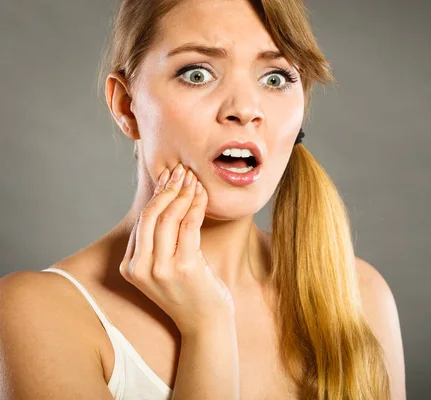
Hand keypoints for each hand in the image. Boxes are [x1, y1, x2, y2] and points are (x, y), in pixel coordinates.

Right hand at [119, 163, 234, 335]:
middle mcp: (140, 269)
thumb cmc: (190, 292)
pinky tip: (202, 194)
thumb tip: (166, 199)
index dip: (156, 195)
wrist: (205, 324)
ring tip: (193, 178)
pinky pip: (189, 226)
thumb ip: (159, 243)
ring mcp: (161, 269)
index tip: (168, 177)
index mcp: (130, 268)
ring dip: (183, 193)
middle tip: (181, 170)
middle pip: (151, 216)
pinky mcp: (184, 268)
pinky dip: (196, 205)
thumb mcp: (165, 268)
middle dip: (167, 188)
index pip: (141, 222)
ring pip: (168, 218)